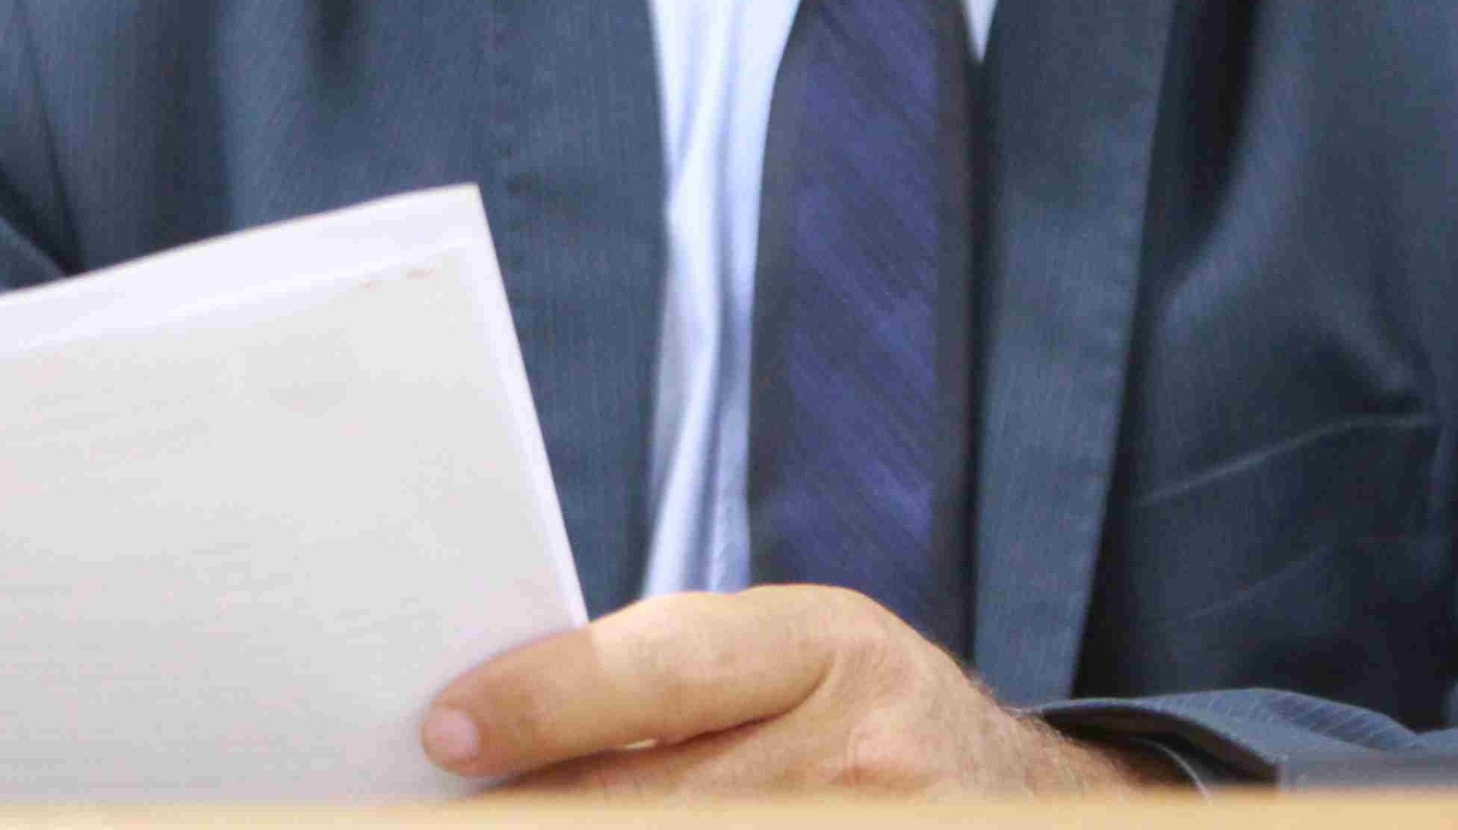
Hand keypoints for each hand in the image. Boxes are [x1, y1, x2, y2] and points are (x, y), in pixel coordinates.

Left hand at [420, 585, 1181, 795]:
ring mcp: (873, 827)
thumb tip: (493, 730)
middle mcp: (862, 748)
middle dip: (545, 808)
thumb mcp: (789, 661)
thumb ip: (666, 682)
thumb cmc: (857, 715)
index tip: (449, 727)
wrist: (1008, 800)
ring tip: (529, 814)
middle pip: (655, 797)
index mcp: (826, 645)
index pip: (665, 667)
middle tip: (456, 805)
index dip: (546, 700)